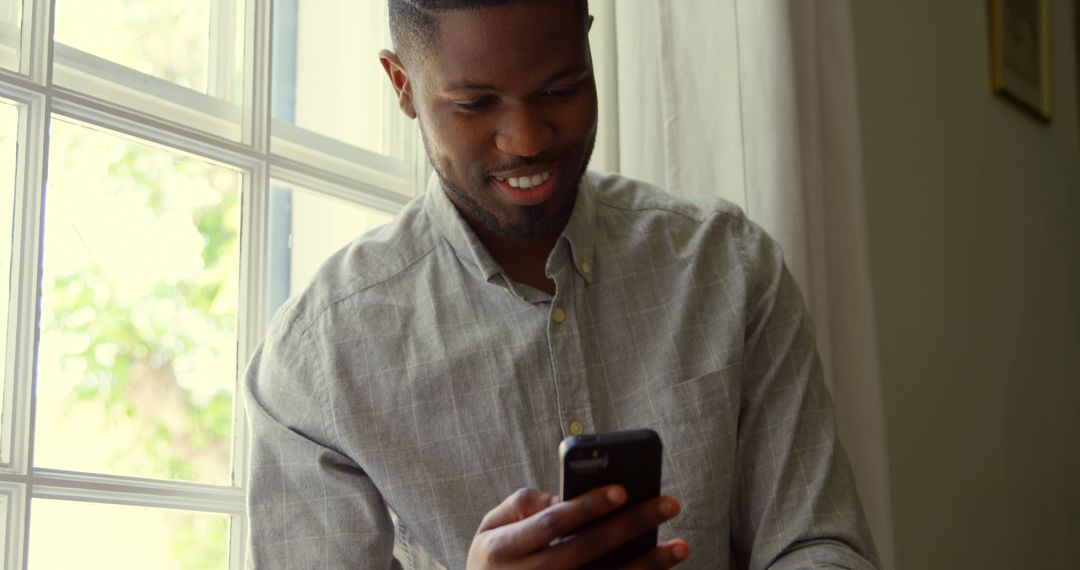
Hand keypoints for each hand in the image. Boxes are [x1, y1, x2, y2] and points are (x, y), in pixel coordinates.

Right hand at [465, 486, 689, 568]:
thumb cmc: (493, 560)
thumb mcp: (490, 528)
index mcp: (502, 551)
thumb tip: (565, 495)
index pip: (550, 523)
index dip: (586, 506)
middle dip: (629, 525)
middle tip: (668, 504)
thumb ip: (522, 504)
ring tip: (681, 546)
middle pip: (585, 550)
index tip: (622, 489)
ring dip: (647, 566)